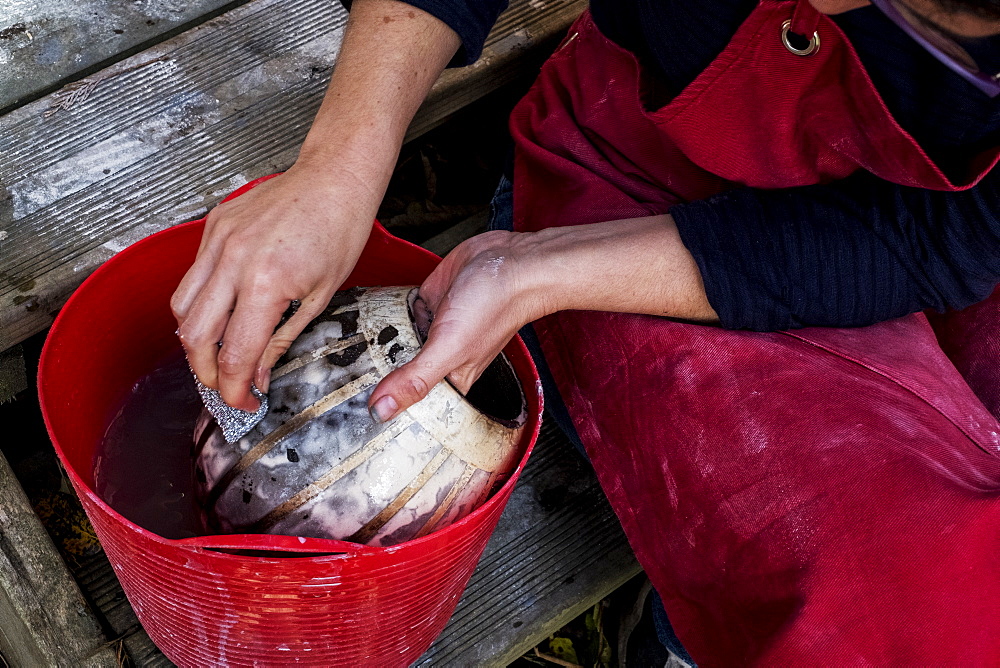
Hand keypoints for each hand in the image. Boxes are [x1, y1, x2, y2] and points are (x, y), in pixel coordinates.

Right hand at [171, 163, 375, 410]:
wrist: (334, 178)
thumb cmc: (339, 228)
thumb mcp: (319, 297)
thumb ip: (281, 339)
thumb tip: (260, 374)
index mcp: (265, 283)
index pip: (233, 355)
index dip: (234, 390)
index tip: (244, 403)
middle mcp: (233, 260)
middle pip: (194, 337)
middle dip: (206, 373)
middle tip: (227, 386)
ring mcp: (217, 241)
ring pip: (182, 307)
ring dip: (195, 340)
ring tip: (219, 354)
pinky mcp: (212, 228)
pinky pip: (192, 276)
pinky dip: (199, 303)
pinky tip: (221, 312)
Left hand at [367, 214, 718, 420]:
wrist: (511, 259)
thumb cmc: (495, 305)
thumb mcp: (450, 348)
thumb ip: (416, 379)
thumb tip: (381, 411)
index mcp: (450, 378)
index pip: (411, 402)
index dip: (385, 409)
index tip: (352, 417)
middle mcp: (439, 356)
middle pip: (397, 372)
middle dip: (371, 375)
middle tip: (334, 383)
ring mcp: (431, 327)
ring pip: (393, 342)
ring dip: (373, 344)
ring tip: (335, 353)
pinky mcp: (427, 300)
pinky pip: (396, 313)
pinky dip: (381, 314)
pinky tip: (358, 319)